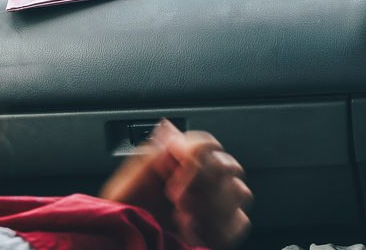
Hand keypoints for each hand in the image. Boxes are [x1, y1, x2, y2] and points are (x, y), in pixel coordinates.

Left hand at [100, 119, 252, 249]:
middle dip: (202, 185)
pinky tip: (194, 234)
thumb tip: (168, 127)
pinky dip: (219, 229)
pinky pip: (241, 222)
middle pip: (228, 166)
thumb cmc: (125, 218)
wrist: (125, 245)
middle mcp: (202, 177)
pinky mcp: (224, 228)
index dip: (195, 159)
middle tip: (176, 200)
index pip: (207, 144)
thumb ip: (152, 155)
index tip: (172, 179)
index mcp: (179, 161)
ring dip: (210, 208)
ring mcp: (216, 202)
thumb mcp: (129, 184)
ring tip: (181, 220)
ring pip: (239, 192)